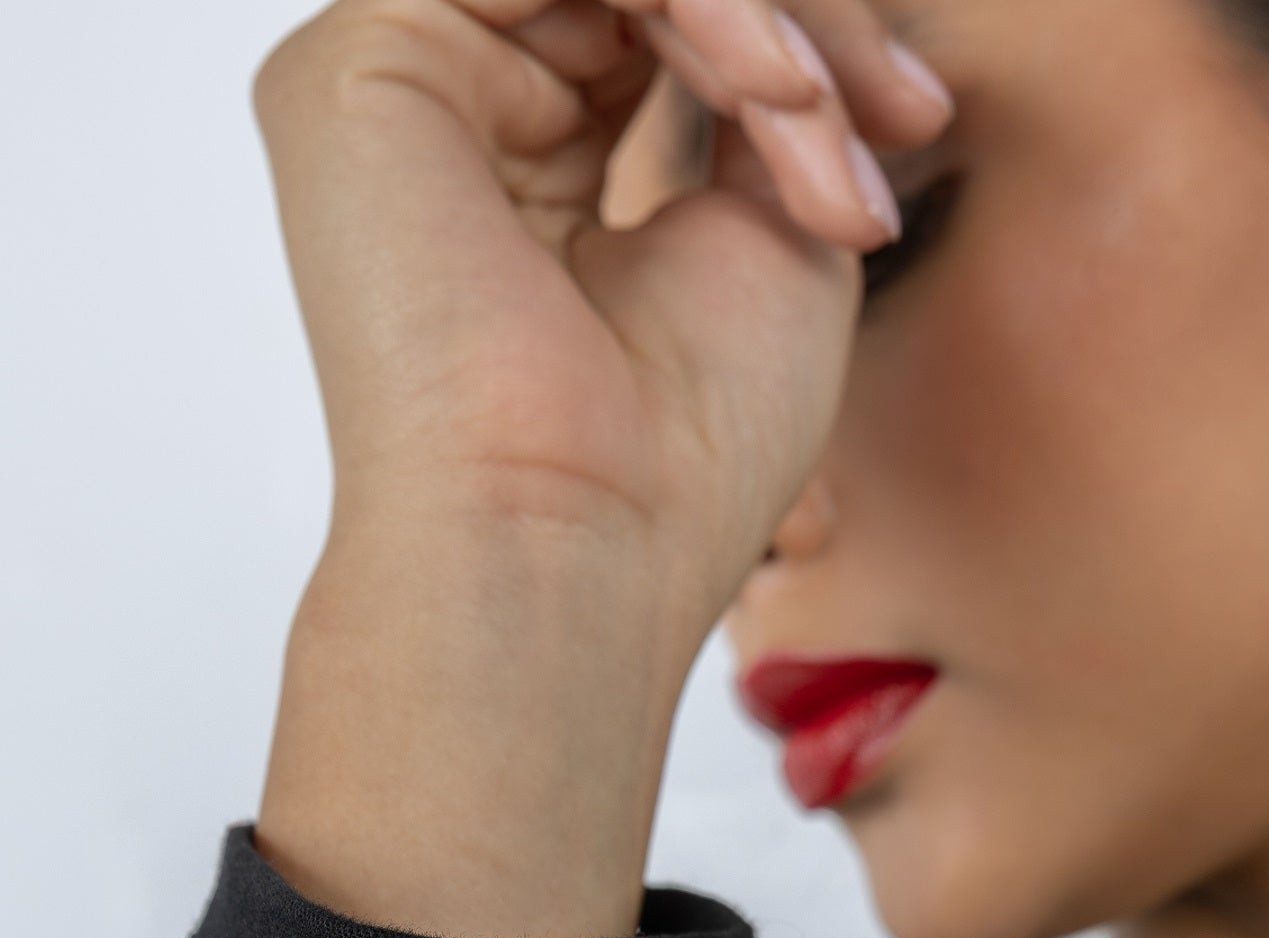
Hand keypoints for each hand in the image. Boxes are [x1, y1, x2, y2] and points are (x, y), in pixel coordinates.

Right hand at [250, 0, 952, 937]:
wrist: (582, 552)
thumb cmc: (679, 455)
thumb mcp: (774, 217)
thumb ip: (767, 79)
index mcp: (530, 154)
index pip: (672, 8)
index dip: (807, 33)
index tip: (913, 118)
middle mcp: (454, 105)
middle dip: (805, 16)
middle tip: (896, 116)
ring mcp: (399, 77)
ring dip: (772, 20)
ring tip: (827, 143)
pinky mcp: (354, 63)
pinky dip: (707, 3)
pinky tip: (774, 98)